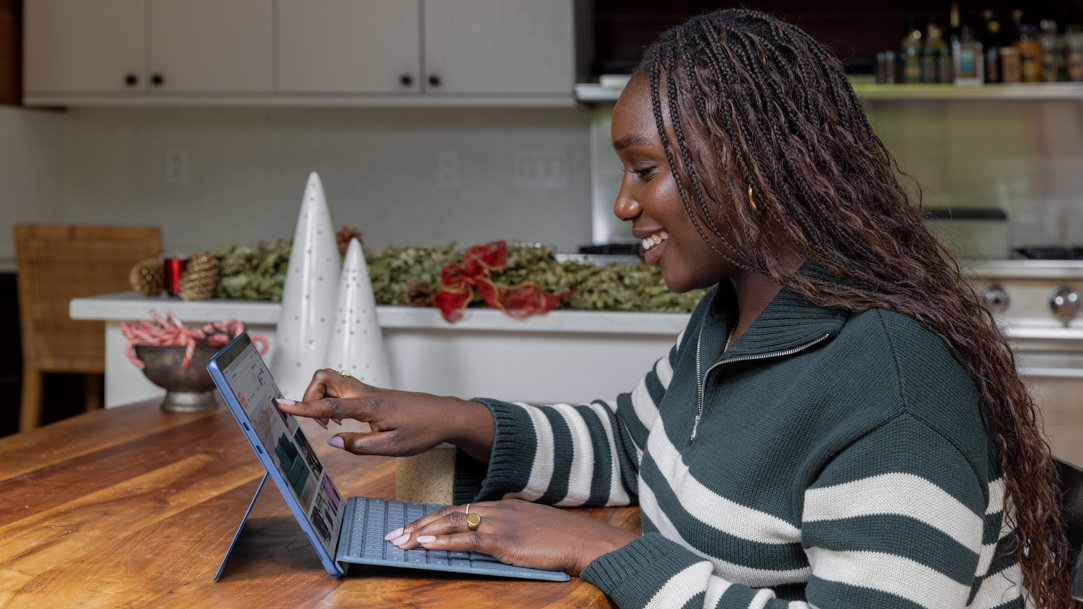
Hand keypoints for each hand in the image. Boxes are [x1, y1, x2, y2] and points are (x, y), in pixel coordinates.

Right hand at [274, 368, 494, 462]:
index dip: (303, 407)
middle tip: (322, 423)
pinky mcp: (370, 393)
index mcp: (369, 406)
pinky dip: (333, 400)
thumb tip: (332, 441)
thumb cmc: (423, 431)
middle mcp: (365, 393)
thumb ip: (361, 446)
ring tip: (334, 424)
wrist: (444, 414)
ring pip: (331, 380)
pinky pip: (341, 387)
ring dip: (321, 398)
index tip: (281, 405)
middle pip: (324, 379)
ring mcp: (367, 390)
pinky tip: (345, 420)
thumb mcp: (393, 448)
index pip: (329, 405)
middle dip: (310, 397)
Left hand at [385, 499, 637, 575]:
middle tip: (393, 534)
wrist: (582, 539)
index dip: (430, 518)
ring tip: (401, 540)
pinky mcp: (504, 540)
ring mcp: (499, 523)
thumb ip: (506, 528)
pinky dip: (443, 540)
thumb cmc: (559, 537)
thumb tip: (487, 537)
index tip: (410, 527)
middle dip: (417, 524)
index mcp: (500, 506)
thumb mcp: (529, 526)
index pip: (456, 509)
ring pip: (452, 523)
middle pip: (448, 513)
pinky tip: (425, 544)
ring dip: (422, 532)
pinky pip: (467, 539)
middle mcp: (496, 509)